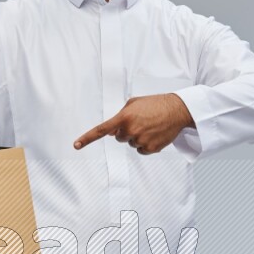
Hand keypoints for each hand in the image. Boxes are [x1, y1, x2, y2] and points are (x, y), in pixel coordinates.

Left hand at [73, 93, 194, 154]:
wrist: (177, 110)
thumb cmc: (155, 104)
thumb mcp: (134, 103)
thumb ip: (121, 115)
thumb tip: (112, 130)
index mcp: (124, 118)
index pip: (102, 130)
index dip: (87, 138)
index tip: (76, 145)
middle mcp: (130, 131)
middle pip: (119, 138)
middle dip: (127, 131)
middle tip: (141, 121)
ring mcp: (141, 141)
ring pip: (131, 144)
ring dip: (138, 137)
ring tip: (151, 126)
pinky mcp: (150, 149)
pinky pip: (141, 150)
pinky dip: (146, 144)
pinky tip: (155, 134)